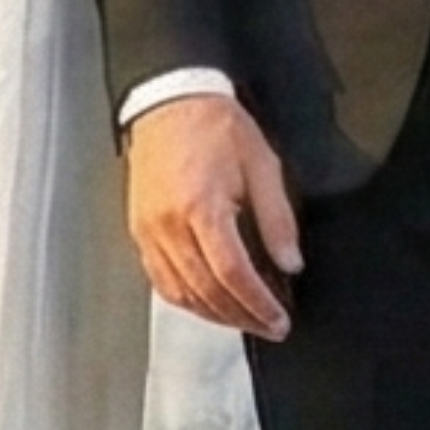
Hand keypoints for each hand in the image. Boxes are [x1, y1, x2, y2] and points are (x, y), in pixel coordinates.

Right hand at [124, 93, 302, 338]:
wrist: (170, 101)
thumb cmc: (215, 127)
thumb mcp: (262, 165)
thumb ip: (277, 220)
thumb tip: (290, 263)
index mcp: (202, 207)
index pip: (233, 274)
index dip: (258, 303)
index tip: (278, 319)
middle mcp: (169, 225)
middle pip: (206, 291)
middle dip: (241, 317)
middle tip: (269, 327)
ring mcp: (149, 231)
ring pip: (180, 293)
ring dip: (214, 315)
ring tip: (244, 321)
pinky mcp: (139, 232)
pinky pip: (160, 280)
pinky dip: (186, 300)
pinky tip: (208, 304)